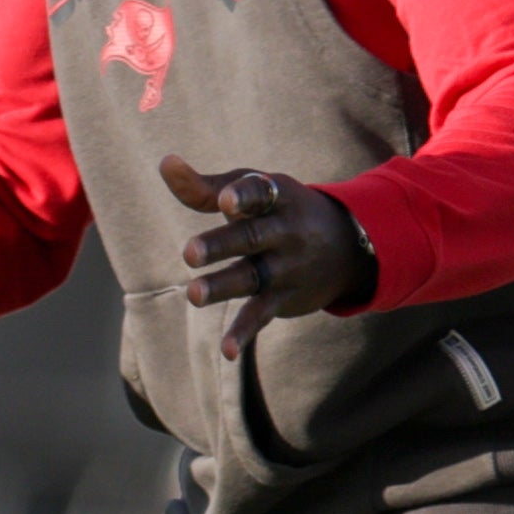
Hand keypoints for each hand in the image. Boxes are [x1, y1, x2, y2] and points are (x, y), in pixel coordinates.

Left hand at [160, 156, 369, 353]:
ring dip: (222, 287)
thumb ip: (205, 186)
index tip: (224, 199)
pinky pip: (261, 315)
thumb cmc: (279, 210)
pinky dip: (244, 333)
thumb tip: (165, 162)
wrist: (348, 246)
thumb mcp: (253, 192)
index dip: (243, 196)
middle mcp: (284, 232)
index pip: (260, 194)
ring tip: (194, 294)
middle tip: (189, 252)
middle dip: (221, 245)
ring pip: (251, 278)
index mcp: (276, 198)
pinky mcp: (283, 298)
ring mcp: (285, 267)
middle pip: (250, 238)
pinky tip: (227, 351)